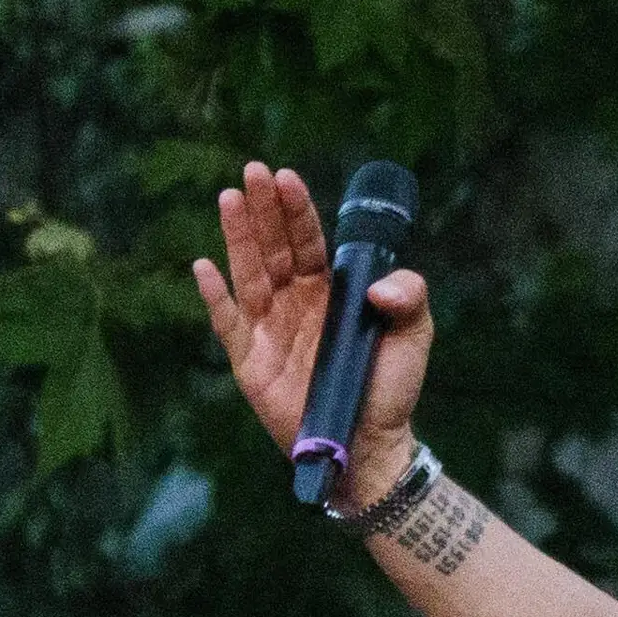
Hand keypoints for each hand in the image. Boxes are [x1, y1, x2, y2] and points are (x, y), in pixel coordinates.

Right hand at [193, 161, 433, 509]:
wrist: (370, 445)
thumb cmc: (390, 389)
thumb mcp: (414, 337)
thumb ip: (409, 298)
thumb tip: (378, 286)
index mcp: (330, 290)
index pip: (309, 241)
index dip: (297, 210)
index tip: (287, 178)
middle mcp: (295, 302)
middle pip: (274, 248)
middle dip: (263, 209)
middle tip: (252, 172)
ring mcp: (270, 328)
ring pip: (248, 273)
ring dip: (238, 236)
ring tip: (230, 198)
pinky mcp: (250, 360)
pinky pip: (227, 322)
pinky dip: (215, 295)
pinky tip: (203, 265)